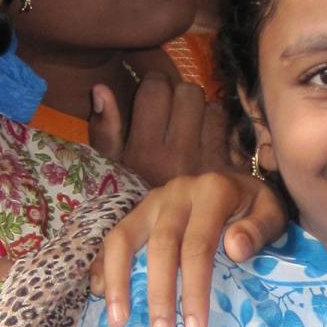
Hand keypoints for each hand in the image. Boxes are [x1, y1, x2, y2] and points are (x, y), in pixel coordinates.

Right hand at [88, 72, 230, 186]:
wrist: (178, 241)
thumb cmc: (135, 197)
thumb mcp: (111, 168)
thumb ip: (105, 128)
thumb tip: (102, 88)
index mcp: (143, 152)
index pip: (155, 89)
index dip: (154, 85)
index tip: (153, 97)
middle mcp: (175, 154)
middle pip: (186, 91)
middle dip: (179, 94)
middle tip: (172, 110)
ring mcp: (203, 161)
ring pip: (209, 105)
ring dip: (199, 110)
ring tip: (188, 125)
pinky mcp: (224, 167)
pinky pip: (224, 125)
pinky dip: (215, 125)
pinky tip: (204, 139)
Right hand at [89, 171, 286, 326]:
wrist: (237, 183)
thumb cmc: (254, 207)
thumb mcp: (271, 213)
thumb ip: (258, 230)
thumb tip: (235, 249)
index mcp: (211, 191)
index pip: (198, 245)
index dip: (194, 289)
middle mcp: (176, 193)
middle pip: (160, 246)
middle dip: (159, 295)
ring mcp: (152, 201)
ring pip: (123, 237)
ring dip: (118, 281)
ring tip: (118, 321)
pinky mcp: (137, 211)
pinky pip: (112, 237)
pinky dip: (102, 265)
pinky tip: (99, 294)